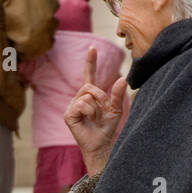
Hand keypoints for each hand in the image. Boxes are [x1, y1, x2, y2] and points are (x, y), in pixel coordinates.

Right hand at [63, 46, 126, 173]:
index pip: (88, 75)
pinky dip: (89, 111)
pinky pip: (81, 104)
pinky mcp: (68, 115)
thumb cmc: (107, 128)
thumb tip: (123, 79)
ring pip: (86, 94)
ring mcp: (72, 106)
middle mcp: (78, 98)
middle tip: (103, 110)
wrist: (101, 144)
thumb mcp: (116, 110)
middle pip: (89, 86)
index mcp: (89, 95)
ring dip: (96, 106)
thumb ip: (118, 95)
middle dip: (100, 97)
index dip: (90, 62)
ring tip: (96, 117)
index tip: (93, 48)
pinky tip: (89, 119)